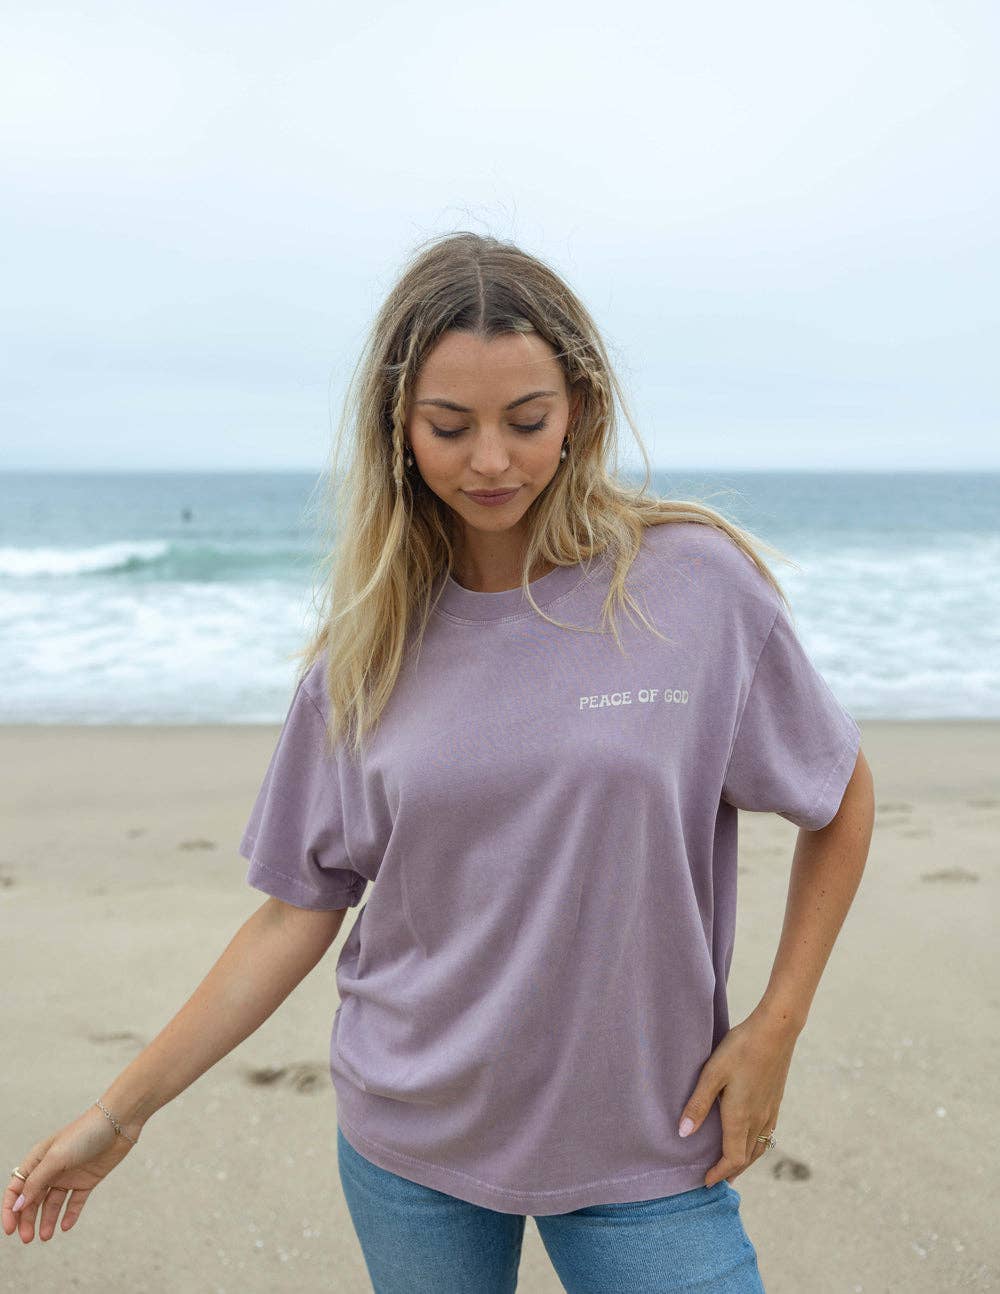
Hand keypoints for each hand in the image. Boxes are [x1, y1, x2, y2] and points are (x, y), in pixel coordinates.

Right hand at [3, 1104, 143, 1243]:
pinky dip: (70, 1215)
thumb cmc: (84, 1134)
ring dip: (47, 1220)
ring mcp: (70, 1175)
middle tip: (28, 1239)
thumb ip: (36, 1182)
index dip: (10, 1209)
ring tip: (45, 1237)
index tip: (9, 1230)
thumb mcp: (56, 1158)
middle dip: (28, 1220)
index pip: (17, 1188)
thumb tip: (18, 1205)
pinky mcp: (87, 1180)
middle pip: (33, 1199)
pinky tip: (66, 1226)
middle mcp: (51, 1169)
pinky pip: (75, 1202)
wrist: (119, 1122)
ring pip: (53, 1203)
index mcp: (38, 1159)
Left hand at [678, 1009, 797, 1187]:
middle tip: (717, 1180)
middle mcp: (758, 1119)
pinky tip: (752, 1139)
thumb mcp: (713, 1073)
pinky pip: (767, 1134)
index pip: (732, 1158)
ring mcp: (770, 1111)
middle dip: (731, 1171)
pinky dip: (757, 1147)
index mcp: (740, 1116)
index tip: (706, 1182)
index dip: (719, 1173)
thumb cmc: (741, 1048)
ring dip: (745, 1161)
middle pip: (746, 1158)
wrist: (776, 1031)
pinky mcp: (776, 1101)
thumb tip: (683, 1134)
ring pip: (759, 1148)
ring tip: (732, 1167)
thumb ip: (698, 1104)